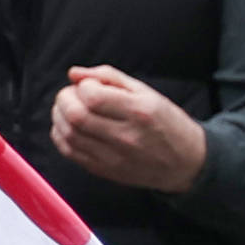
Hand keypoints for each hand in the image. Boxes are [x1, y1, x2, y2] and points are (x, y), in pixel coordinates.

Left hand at [47, 60, 208, 191]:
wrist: (185, 163)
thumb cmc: (165, 122)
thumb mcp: (145, 92)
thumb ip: (108, 77)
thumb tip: (74, 73)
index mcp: (139, 112)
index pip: (93, 96)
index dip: (83, 86)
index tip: (89, 85)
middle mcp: (126, 136)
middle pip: (76, 116)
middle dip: (64, 99)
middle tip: (71, 94)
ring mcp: (113, 157)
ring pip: (69, 134)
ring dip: (59, 116)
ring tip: (68, 108)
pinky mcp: (104, 171)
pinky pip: (70, 152)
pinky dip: (61, 136)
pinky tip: (69, 126)